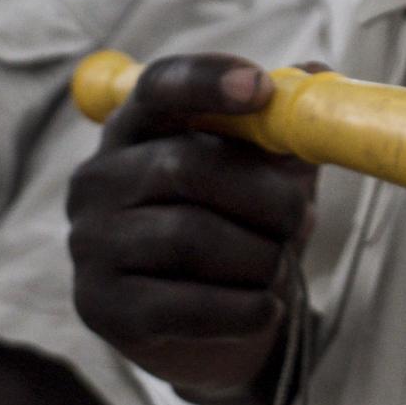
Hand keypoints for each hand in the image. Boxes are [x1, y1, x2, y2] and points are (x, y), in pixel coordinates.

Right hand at [68, 54, 321, 404]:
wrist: (203, 331)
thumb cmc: (235, 229)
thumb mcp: (264, 173)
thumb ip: (283, 126)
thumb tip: (315, 73)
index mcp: (135, 127)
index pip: (160, 86)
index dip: (208, 81)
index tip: (262, 88)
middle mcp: (98, 179)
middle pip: (186, 165)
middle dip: (264, 194)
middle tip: (302, 217)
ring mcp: (91, 244)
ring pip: (191, 237)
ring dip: (260, 257)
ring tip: (278, 267)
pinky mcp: (102, 307)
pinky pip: (188, 304)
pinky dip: (246, 308)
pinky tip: (267, 309)